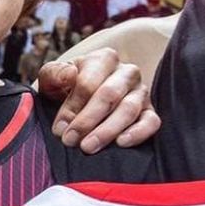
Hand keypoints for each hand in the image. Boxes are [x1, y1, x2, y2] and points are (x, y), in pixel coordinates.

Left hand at [37, 51, 159, 152]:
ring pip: (129, 109)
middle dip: (87, 120)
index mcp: (104, 58)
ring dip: (107, 130)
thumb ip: (53, 75)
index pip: (88, 82)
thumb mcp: (52, 81)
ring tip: (88, 147)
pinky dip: (138, 133)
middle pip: (109, 94)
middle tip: (71, 141)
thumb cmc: (66, 91)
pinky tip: (120, 143)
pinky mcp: (150, 113)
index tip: (59, 129)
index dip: (72, 107)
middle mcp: (127, 72)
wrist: (81, 105)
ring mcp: (141, 92)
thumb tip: (69, 75)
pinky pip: (152, 122)